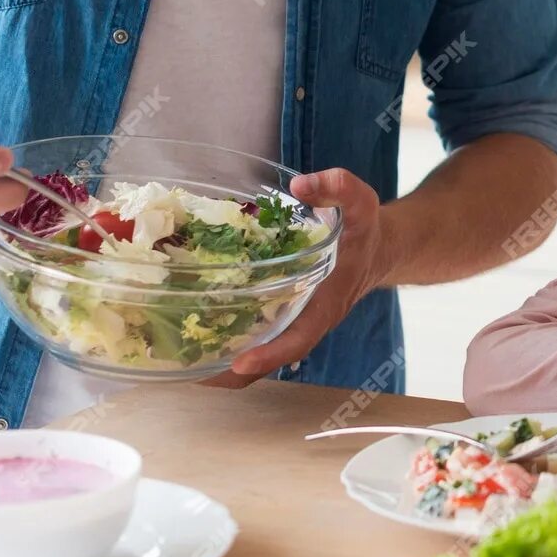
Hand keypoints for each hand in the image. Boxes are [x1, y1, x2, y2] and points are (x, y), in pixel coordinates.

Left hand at [205, 168, 389, 387]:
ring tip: (178, 361)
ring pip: (259, 355)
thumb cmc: (366, 231)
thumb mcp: (361, 203)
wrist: (379, 250)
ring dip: (223, 364)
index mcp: (326, 304)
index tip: (240, 362)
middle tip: (188, 370)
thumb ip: (337, 188)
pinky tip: (194, 333)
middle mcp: (307, 321)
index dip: (271, 354)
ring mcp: (294, 323)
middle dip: (231, 371)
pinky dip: (228, 344)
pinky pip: (256, 338)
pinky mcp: (284, 317)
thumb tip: (300, 185)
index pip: (299, 339)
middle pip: (269, 358)